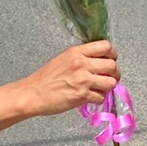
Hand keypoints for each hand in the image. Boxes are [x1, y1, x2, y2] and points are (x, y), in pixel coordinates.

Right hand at [0, 41, 119, 131]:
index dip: (112, 54)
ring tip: (100, 88)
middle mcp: (82, 63)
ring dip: (107, 87)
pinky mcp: (82, 95)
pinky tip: (89, 97)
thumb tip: (100, 61)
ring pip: (111, 82)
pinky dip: (97, 99)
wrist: (33, 93)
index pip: (106, 46)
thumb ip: (82, 57)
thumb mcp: (64, 58)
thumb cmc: (46, 77)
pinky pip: (101, 97)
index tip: (110, 60)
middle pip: (112, 65)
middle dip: (114, 73)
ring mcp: (83, 80)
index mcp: (77, 52)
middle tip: (108, 78)